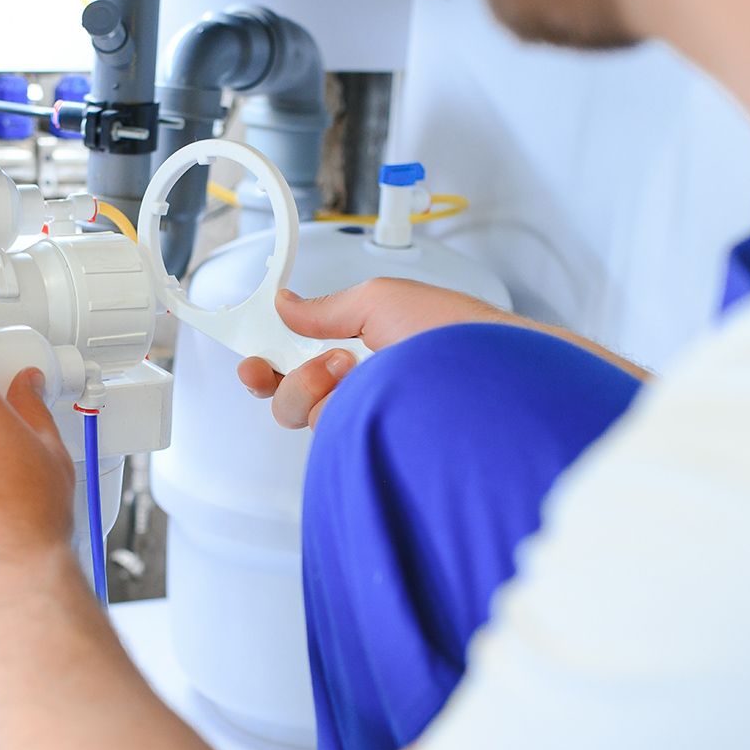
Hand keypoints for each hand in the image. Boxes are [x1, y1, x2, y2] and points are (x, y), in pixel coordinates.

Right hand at [238, 277, 510, 427]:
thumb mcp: (382, 300)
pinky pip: (329, 437)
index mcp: (363, 350)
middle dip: (288, 377)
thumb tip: (287, 303)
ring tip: (354, 370)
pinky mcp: (374, 449)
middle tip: (322, 363)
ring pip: (306, 418)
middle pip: (291, 399)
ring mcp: (368, 423)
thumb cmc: (460, 337)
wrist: (497, 378)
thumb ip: (326, 308)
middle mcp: (363, 391)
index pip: (300, 363)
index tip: (252, 360)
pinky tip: (364, 396)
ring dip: (316, 388)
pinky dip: (335, 411)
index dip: (268, 363)